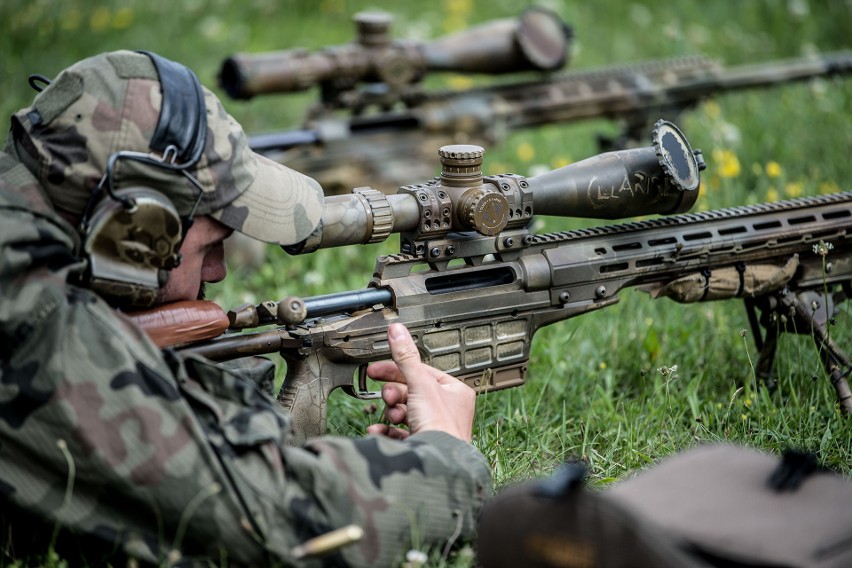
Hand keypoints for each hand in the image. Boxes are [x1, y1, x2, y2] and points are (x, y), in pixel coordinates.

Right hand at [365, 323, 475, 441]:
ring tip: (392, 415)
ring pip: (405, 412)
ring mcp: (436, 428)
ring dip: (392, 412)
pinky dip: (387, 431)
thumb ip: (406, 357)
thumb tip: (397, 330)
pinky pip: (400, 433)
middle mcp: (448, 410)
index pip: (421, 373)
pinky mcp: (422, 445)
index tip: (375, 370)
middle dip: (394, 394)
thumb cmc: (440, 426)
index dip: (397, 370)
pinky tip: (378, 431)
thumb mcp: (420, 384)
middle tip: (386, 395)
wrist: (438, 464)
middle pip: (412, 393)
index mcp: (455, 392)